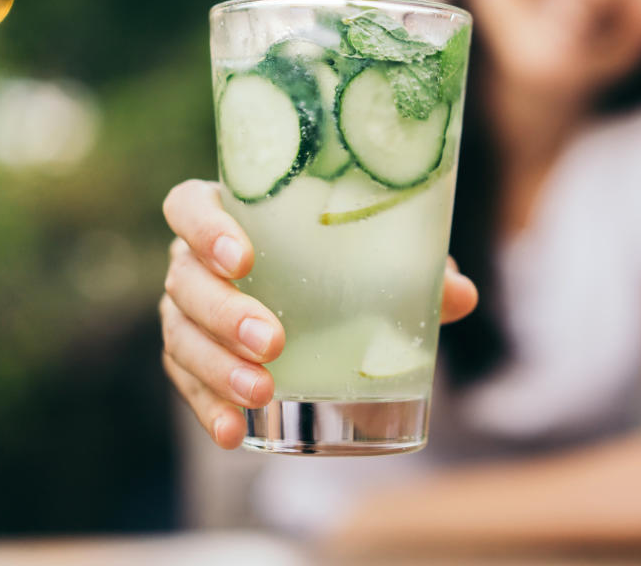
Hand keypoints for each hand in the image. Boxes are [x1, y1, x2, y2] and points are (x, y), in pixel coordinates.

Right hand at [159, 179, 477, 448]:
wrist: (322, 303)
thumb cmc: (341, 264)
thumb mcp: (377, 261)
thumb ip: (415, 270)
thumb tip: (460, 294)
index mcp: (231, 216)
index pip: (189, 207)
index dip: (205, 228)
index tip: (244, 258)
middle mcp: (195, 261)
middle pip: (185, 280)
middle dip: (225, 313)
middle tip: (273, 343)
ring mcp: (188, 312)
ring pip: (180, 335)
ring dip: (216, 367)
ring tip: (261, 393)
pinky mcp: (192, 359)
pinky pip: (187, 383)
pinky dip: (208, 408)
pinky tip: (233, 433)